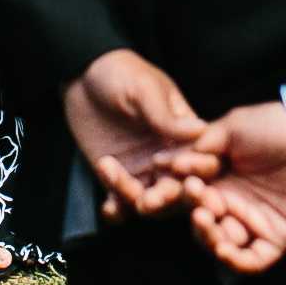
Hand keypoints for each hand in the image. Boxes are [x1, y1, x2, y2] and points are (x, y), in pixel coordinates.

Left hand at [62, 49, 214, 222]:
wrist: (83, 76)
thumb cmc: (121, 72)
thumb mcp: (144, 89)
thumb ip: (166, 115)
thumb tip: (200, 131)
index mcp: (185, 135)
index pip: (202, 161)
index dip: (197, 172)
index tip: (182, 174)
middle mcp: (169, 159)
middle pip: (179, 190)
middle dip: (168, 199)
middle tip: (151, 199)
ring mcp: (144, 171)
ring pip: (151, 201)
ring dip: (140, 205)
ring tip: (121, 196)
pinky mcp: (118, 179)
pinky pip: (121, 203)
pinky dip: (117, 212)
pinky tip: (109, 208)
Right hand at [181, 100, 285, 274]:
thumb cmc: (274, 126)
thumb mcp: (231, 128)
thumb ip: (198, 147)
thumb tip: (160, 161)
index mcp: (216, 177)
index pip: (186, 195)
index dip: (175, 194)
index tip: (169, 186)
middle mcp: (231, 202)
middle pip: (200, 222)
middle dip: (192, 214)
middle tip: (195, 201)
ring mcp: (253, 222)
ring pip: (220, 243)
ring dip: (207, 238)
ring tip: (205, 221)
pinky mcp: (276, 238)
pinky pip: (253, 260)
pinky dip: (237, 262)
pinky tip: (224, 250)